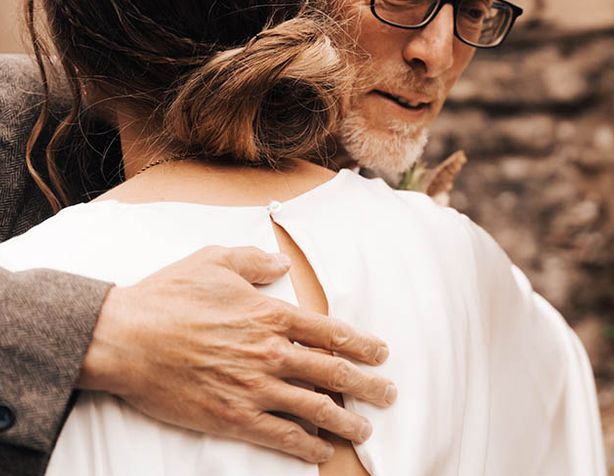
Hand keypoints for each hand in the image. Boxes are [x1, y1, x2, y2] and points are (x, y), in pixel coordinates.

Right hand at [78, 245, 395, 462]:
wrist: (126, 338)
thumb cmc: (170, 296)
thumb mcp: (215, 260)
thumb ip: (254, 261)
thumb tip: (281, 265)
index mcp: (270, 314)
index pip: (331, 332)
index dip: (363, 344)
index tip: (382, 353)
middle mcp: (271, 352)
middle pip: (333, 372)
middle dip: (367, 385)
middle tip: (389, 394)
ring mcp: (254, 388)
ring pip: (314, 408)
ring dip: (345, 421)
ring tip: (364, 429)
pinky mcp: (232, 417)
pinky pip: (280, 435)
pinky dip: (305, 445)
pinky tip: (320, 451)